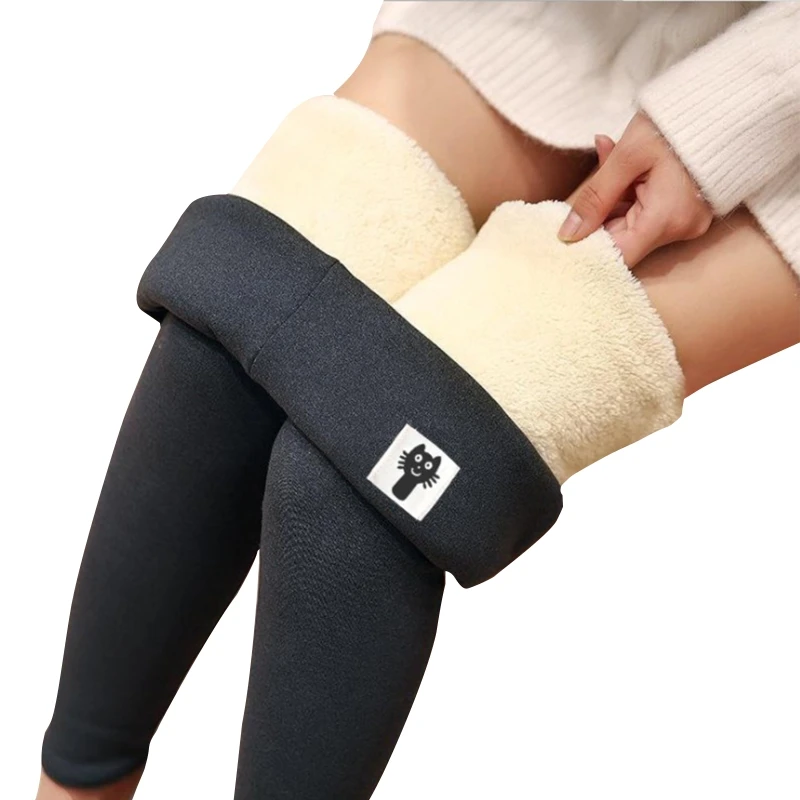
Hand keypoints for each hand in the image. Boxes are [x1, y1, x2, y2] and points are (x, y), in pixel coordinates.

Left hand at [558, 111, 713, 266]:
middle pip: (622, 240)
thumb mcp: (627, 157)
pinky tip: (623, 166)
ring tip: (611, 158)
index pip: (616, 256)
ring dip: (613, 200)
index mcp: (665, 220)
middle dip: (599, 215)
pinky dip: (628, 195)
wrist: (722, 102)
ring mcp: (686, 221)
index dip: (588, 248)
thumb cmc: (674, 124)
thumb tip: (568, 235)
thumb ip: (594, 198)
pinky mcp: (686, 211)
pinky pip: (646, 213)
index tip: (567, 233)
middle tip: (592, 180)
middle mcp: (680, 229)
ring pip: (631, 225)